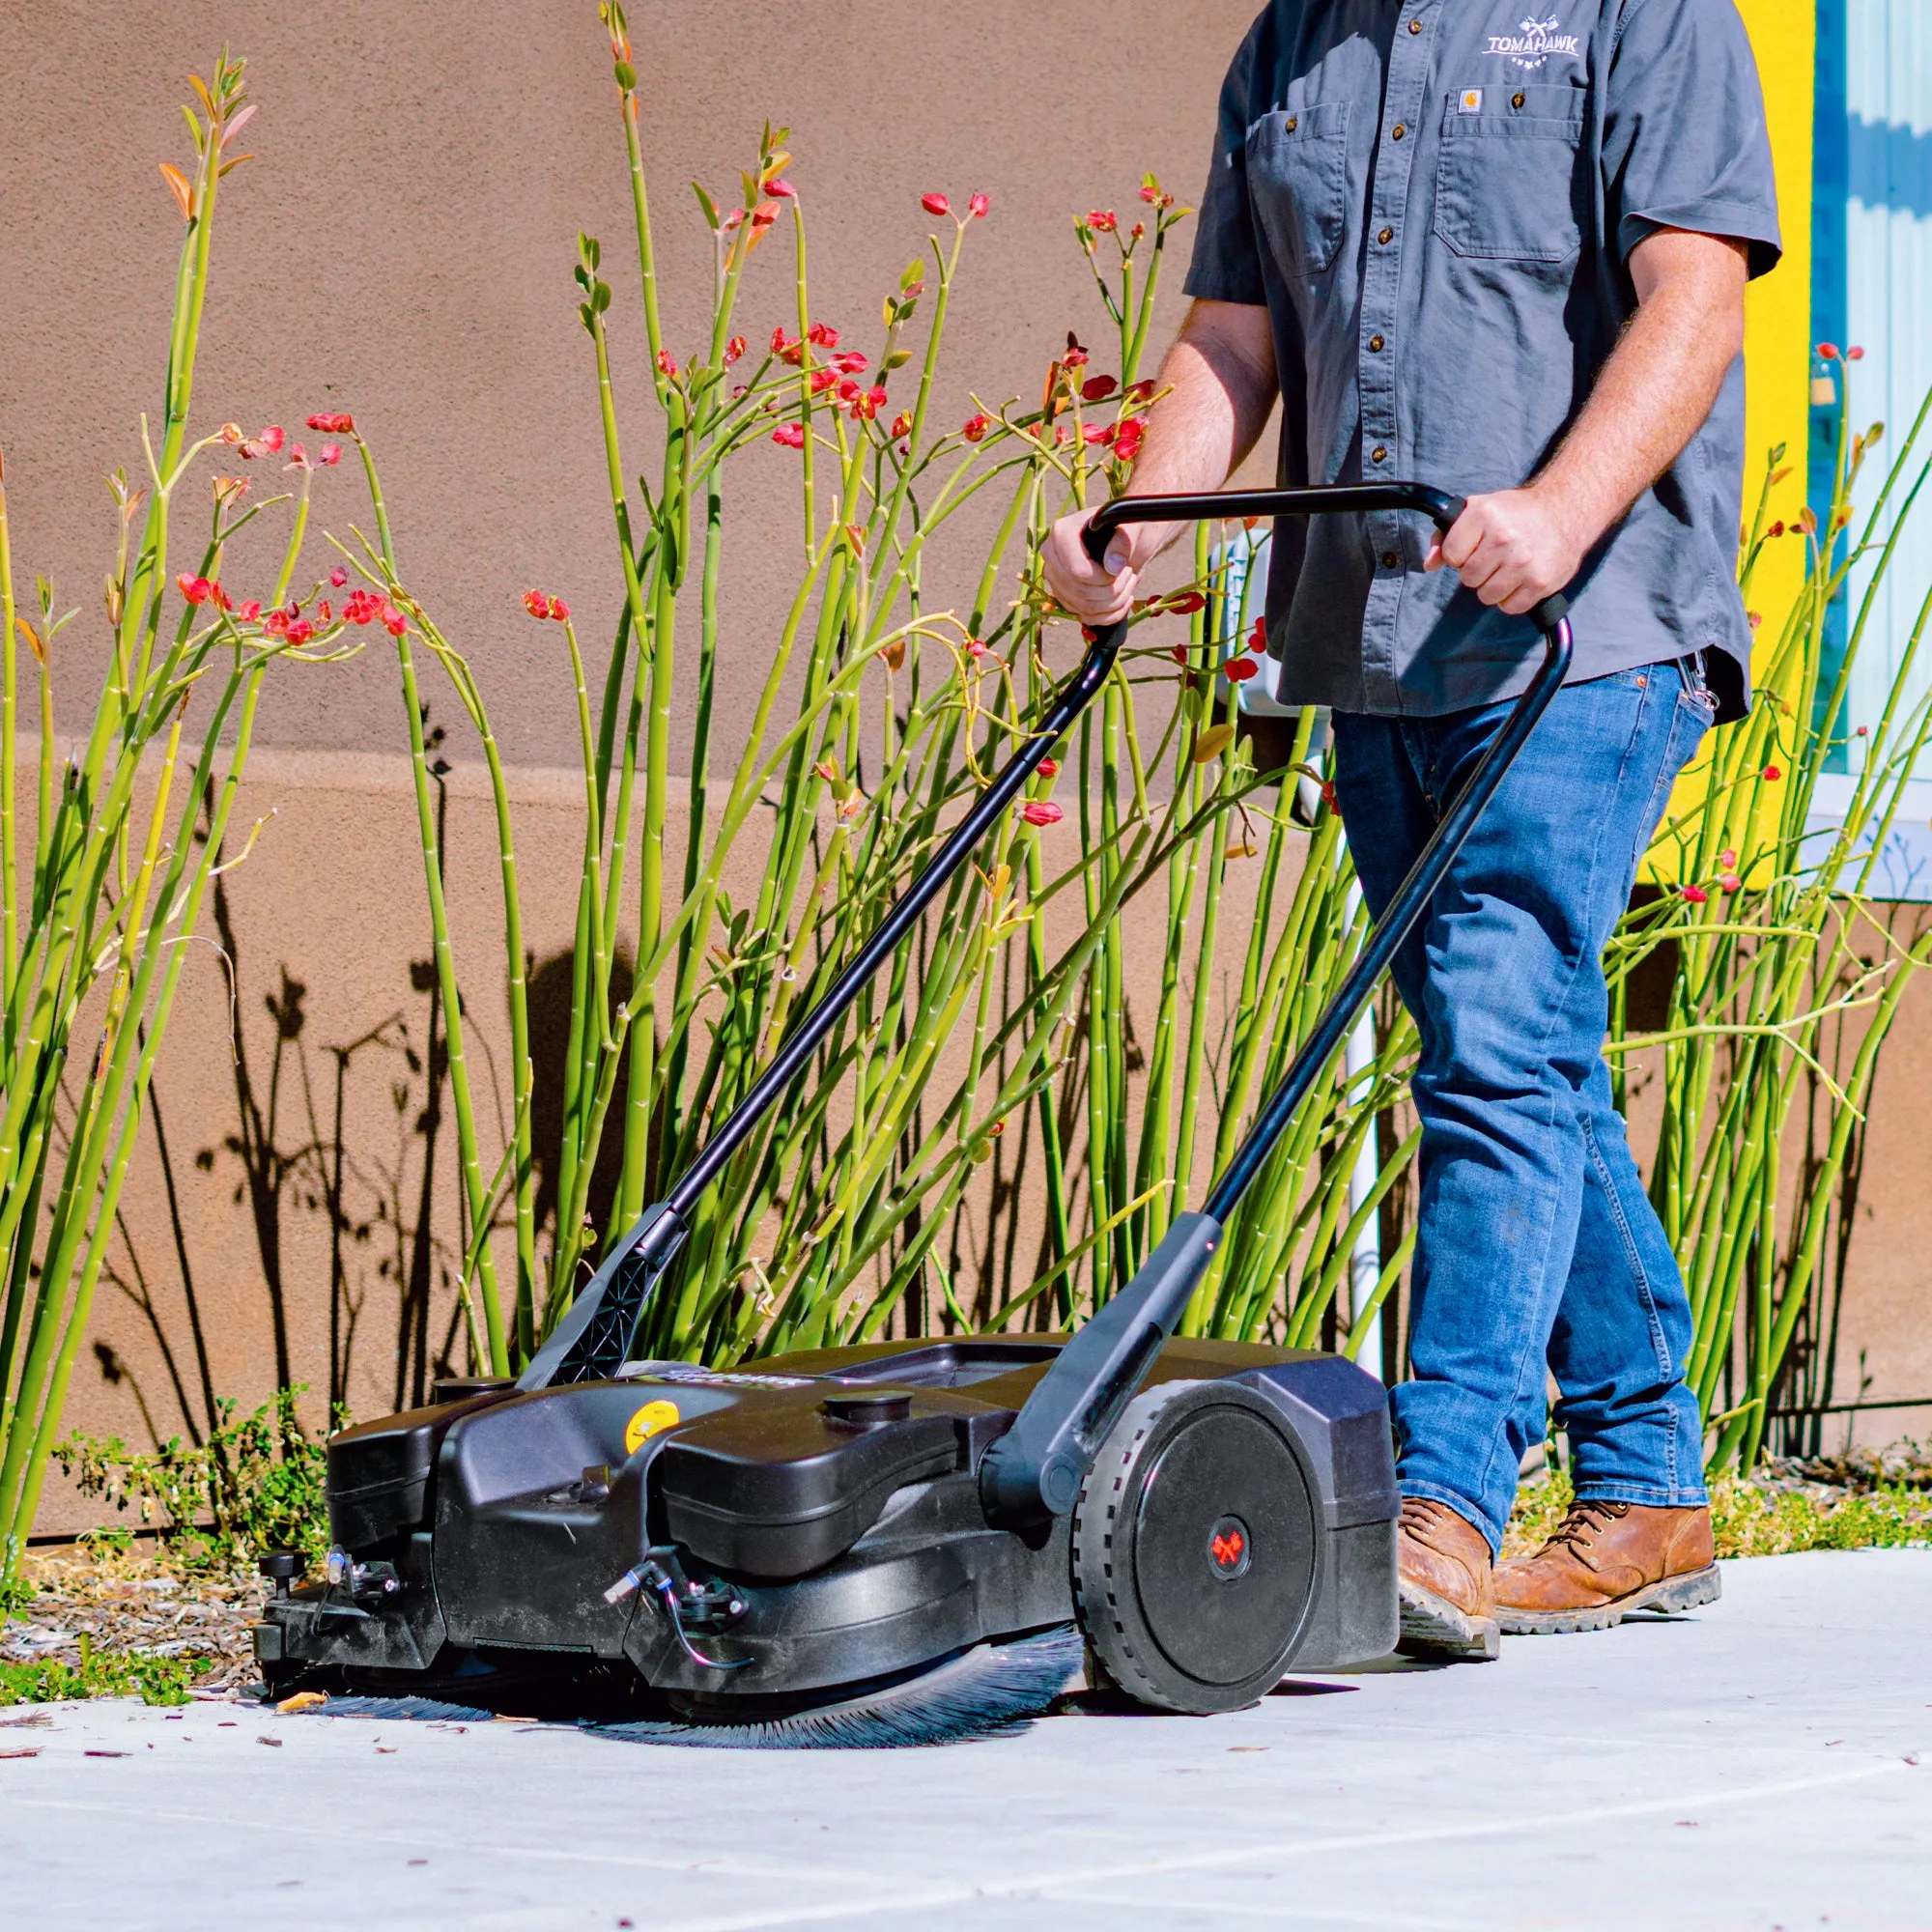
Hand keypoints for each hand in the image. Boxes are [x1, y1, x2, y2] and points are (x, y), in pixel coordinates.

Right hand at [1040, 508, 1153, 625]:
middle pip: (1079, 592)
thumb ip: (1124, 541)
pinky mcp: (1066, 597)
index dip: (1104, 578)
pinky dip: (1110, 614)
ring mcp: (1056, 580)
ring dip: (1114, 603)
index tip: (1123, 569)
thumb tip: (1113, 566)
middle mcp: (1052, 557)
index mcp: (1062, 533)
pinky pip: (1086, 617)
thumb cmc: (1129, 528)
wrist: (1129, 540)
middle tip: (1130, 575)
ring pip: (1083, 607)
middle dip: (1112, 591)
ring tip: (1129, 584)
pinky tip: (1124, 599)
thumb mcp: (1133, 526)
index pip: (1077, 571)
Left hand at [1424, 486, 1583, 615]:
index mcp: (1484, 515)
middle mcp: (1503, 538)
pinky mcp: (1540, 582)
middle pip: (1468, 579)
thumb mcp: (1478, 511)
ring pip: (1486, 596)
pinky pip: (1510, 607)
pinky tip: (1521, 579)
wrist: (1566, 512)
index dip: (1460, 555)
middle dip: (1477, 572)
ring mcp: (1523, 562)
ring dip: (1494, 587)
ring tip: (1508, 568)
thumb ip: (1446, 536)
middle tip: (1495, 558)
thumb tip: (1429, 564)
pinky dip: (1513, 599)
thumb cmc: (1516, 513)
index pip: (1451, 556)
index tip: (1475, 547)